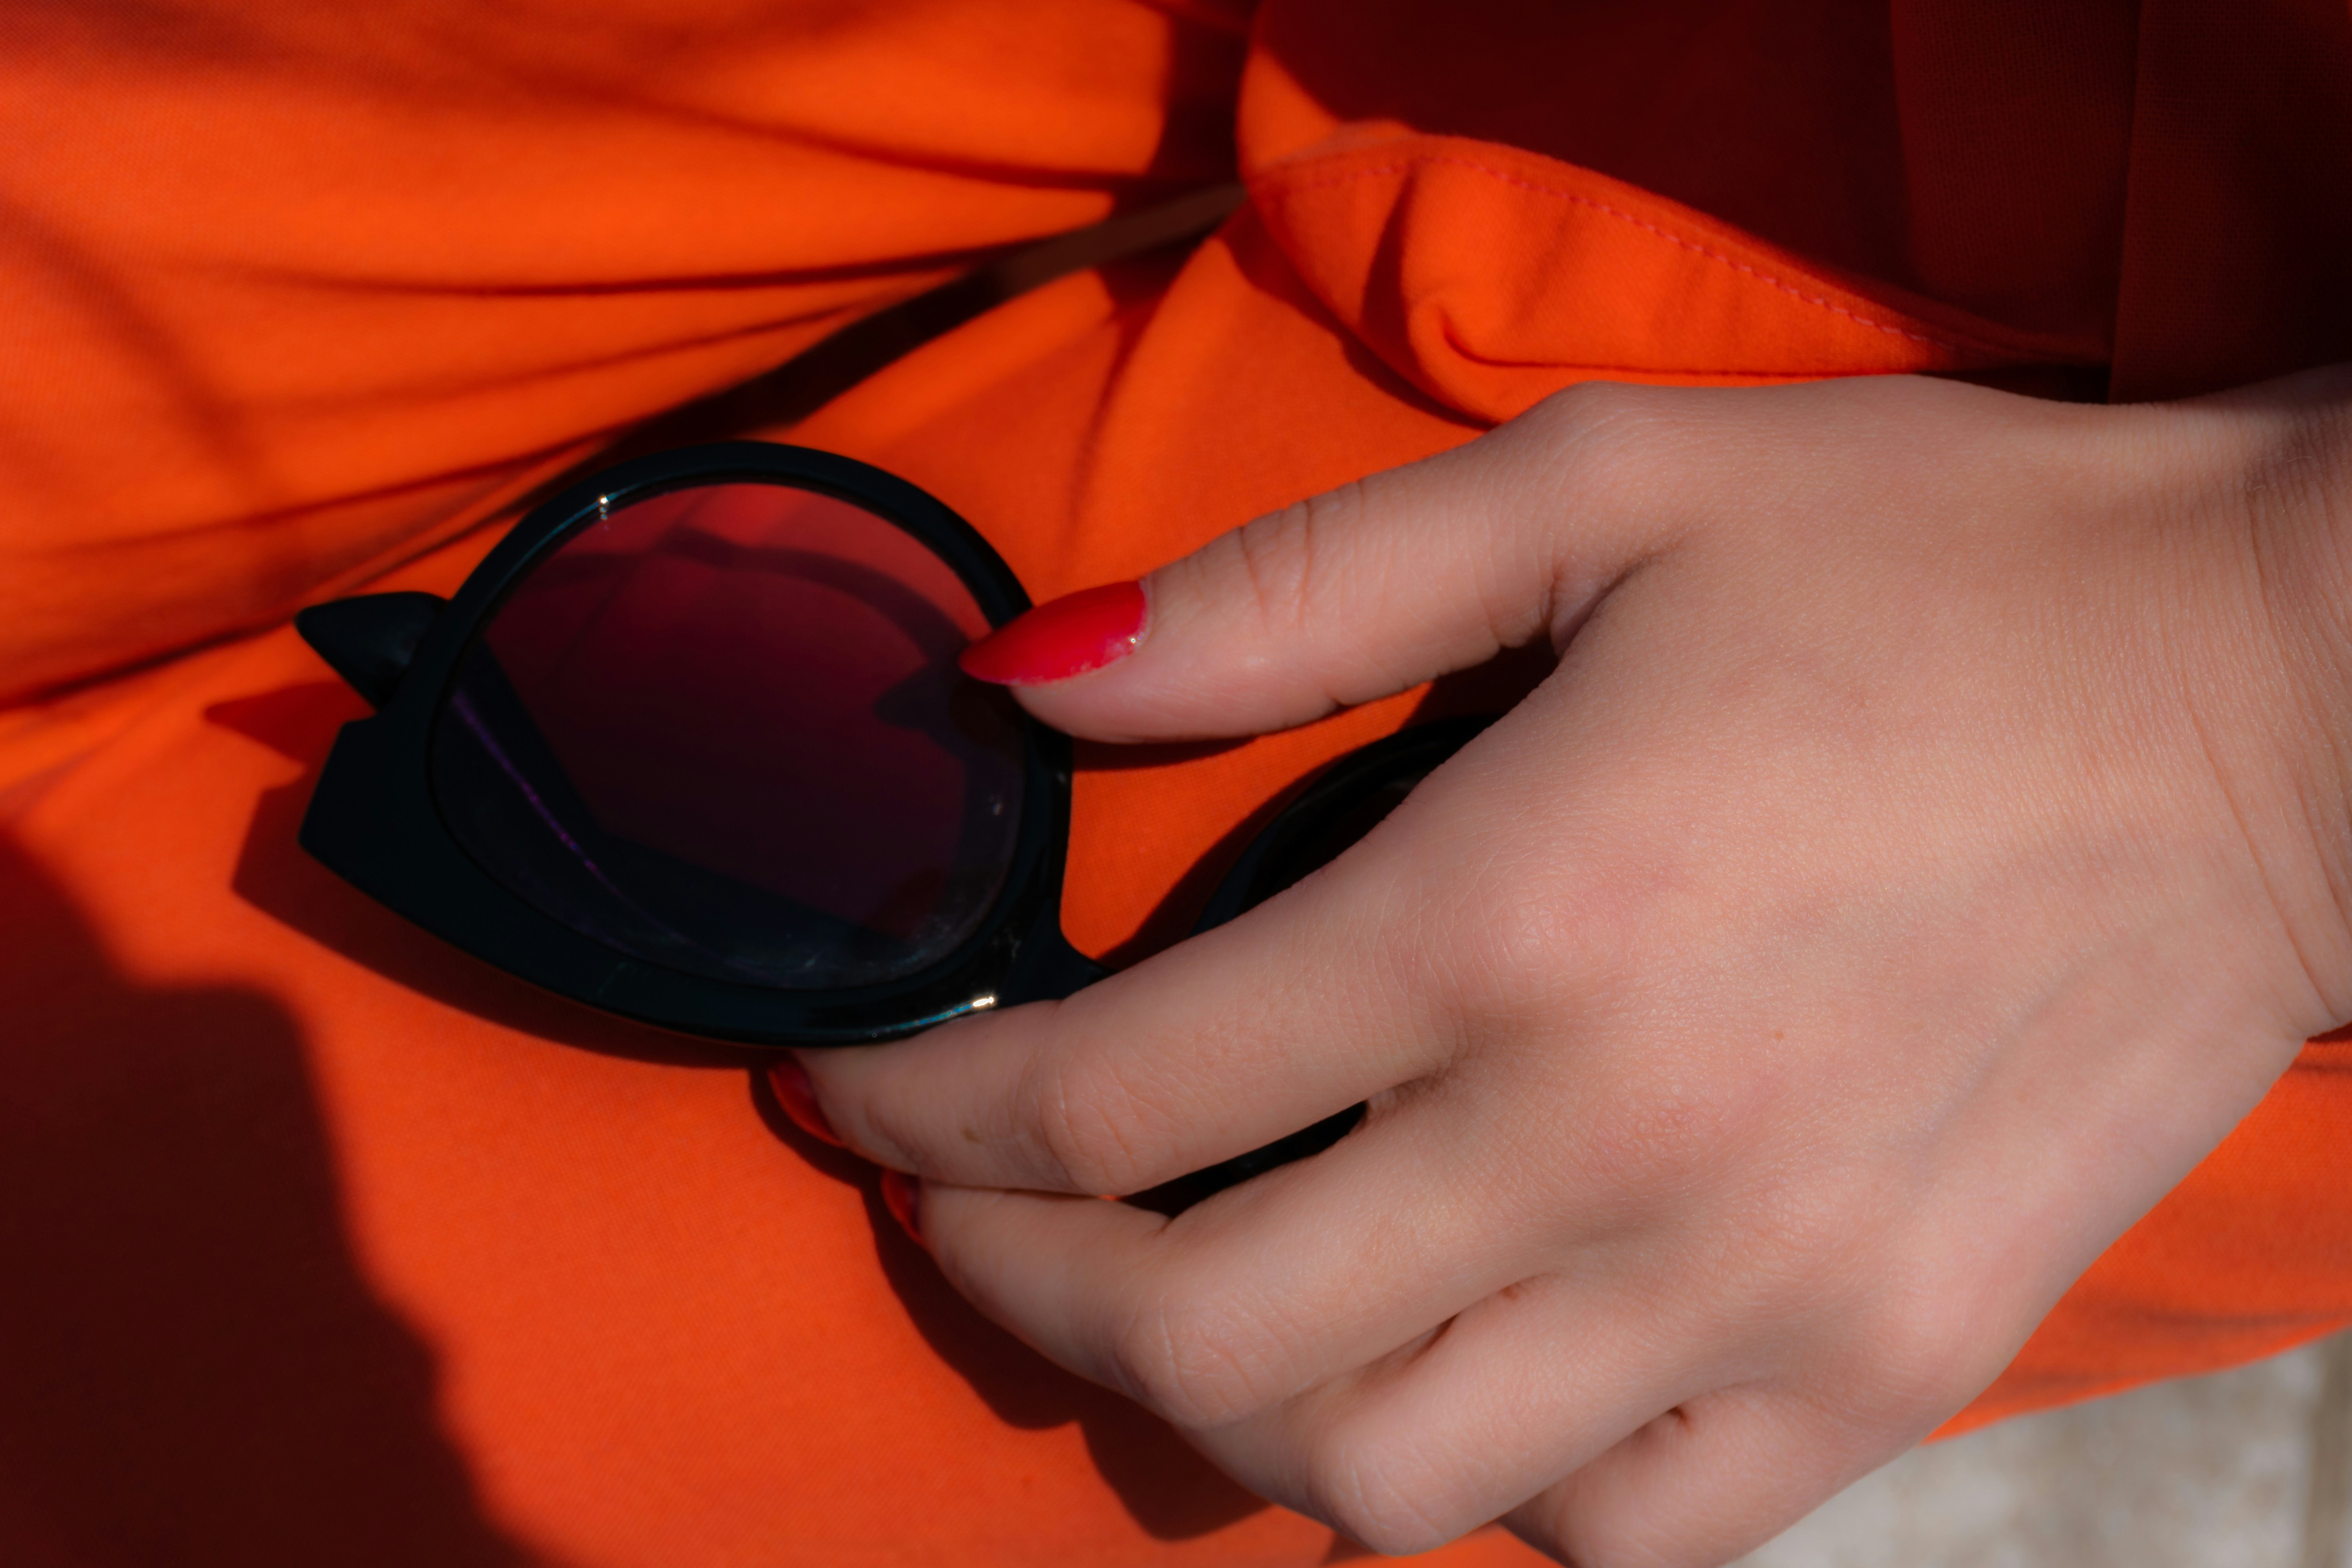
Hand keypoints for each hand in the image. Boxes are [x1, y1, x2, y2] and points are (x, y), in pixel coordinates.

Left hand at [795, 369, 2351, 1563]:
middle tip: (973, 1202)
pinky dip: (1475, 1480)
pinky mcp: (1883, 1360)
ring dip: (1222, 1401)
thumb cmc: (1930, 567)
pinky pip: (1610, 1532)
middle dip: (1023, 1280)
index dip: (925, 1110)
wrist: (2277, 699)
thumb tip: (1031, 684)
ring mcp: (1758, 1289)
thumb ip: (1286, 590)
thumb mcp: (1595, 484)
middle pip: (1203, 1334)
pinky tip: (1445, 1355)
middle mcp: (1613, 1140)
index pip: (1106, 1094)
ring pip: (1380, 1474)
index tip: (852, 1092)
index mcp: (1510, 912)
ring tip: (1178, 1287)